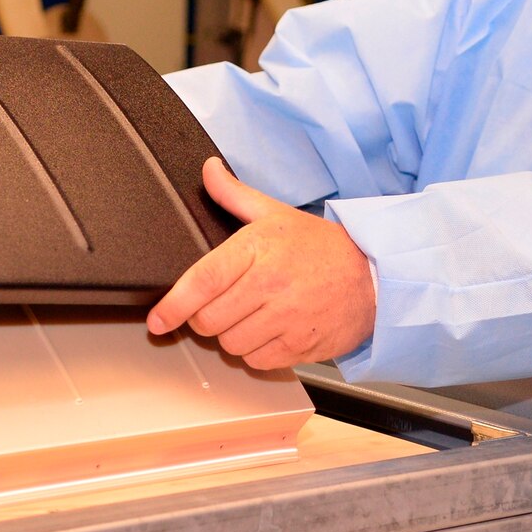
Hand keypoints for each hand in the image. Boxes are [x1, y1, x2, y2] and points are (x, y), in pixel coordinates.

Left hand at [146, 157, 375, 369]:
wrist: (374, 276)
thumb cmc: (322, 246)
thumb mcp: (276, 213)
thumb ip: (235, 195)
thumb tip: (208, 169)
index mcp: (258, 249)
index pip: (204, 280)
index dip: (174, 304)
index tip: (157, 319)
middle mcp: (271, 285)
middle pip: (209, 320)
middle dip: (204, 317)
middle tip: (221, 305)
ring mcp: (286, 319)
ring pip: (229, 344)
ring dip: (230, 335)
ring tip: (249, 315)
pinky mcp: (300, 347)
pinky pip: (256, 361)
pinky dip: (254, 352)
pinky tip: (267, 332)